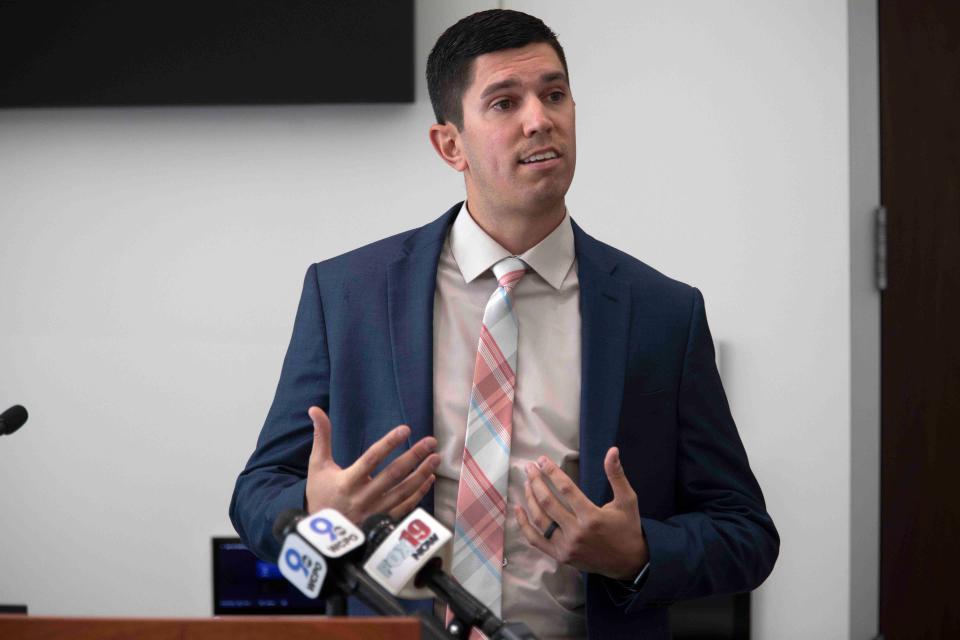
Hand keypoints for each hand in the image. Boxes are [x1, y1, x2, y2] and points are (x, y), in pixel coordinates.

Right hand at [305, 406, 439, 523]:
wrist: (320, 534)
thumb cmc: (320, 493)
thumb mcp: (318, 465)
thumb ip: (321, 437)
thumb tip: (315, 409)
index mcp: (346, 482)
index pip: (371, 459)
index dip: (388, 444)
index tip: (405, 429)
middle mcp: (362, 498)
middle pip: (392, 475)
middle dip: (413, 457)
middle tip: (431, 441)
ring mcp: (374, 512)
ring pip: (403, 492)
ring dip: (421, 474)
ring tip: (435, 458)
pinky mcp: (382, 523)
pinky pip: (405, 507)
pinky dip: (419, 493)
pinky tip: (429, 478)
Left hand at [515, 447, 647, 579]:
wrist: (629, 563)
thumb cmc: (628, 528)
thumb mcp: (627, 500)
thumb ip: (617, 475)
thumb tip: (612, 450)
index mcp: (592, 517)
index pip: (566, 489)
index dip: (552, 472)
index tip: (542, 460)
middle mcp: (576, 533)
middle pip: (548, 503)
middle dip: (536, 482)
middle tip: (529, 468)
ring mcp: (566, 547)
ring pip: (540, 520)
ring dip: (530, 499)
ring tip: (527, 483)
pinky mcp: (560, 556)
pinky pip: (536, 540)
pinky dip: (524, 525)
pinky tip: (518, 509)